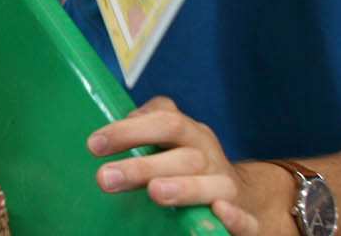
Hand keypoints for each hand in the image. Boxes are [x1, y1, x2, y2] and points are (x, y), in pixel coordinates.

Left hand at [88, 97, 275, 234]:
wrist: (246, 200)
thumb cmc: (190, 169)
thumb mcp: (170, 144)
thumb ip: (143, 132)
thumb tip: (106, 137)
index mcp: (190, 134)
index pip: (164, 121)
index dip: (129, 130)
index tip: (94, 145)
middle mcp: (209, 156)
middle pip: (182, 155)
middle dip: (143, 165)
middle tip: (105, 178)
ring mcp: (228, 186)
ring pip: (211, 185)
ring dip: (184, 187)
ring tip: (155, 192)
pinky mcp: (247, 218)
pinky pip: (244, 218)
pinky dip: (233, 216)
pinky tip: (219, 211)